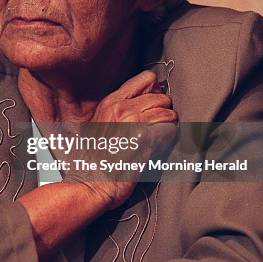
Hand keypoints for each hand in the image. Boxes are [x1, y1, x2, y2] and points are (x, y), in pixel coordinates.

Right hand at [61, 70, 177, 209]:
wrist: (91, 183)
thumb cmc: (93, 160)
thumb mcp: (98, 125)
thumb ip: (119, 110)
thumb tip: (148, 98)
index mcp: (111, 102)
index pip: (147, 78)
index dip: (155, 91)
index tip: (153, 104)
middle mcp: (123, 108)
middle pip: (162, 96)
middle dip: (164, 111)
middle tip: (157, 126)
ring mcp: (135, 123)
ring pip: (169, 113)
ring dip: (168, 126)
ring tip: (158, 138)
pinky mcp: (146, 141)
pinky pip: (171, 131)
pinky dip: (169, 140)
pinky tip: (159, 149)